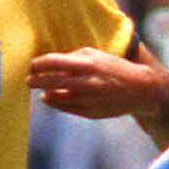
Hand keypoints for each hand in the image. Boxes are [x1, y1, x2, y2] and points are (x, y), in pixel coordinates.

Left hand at [29, 48, 159, 121]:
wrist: (140, 89)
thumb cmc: (114, 68)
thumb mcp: (95, 55)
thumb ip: (72, 58)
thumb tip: (49, 66)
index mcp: (87, 63)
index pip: (52, 62)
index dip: (37, 64)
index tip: (31, 66)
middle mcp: (86, 82)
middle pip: (50, 81)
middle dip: (35, 80)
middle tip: (29, 80)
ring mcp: (88, 99)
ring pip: (56, 97)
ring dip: (45, 93)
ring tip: (42, 90)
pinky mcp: (90, 112)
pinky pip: (65, 108)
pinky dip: (55, 103)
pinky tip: (51, 98)